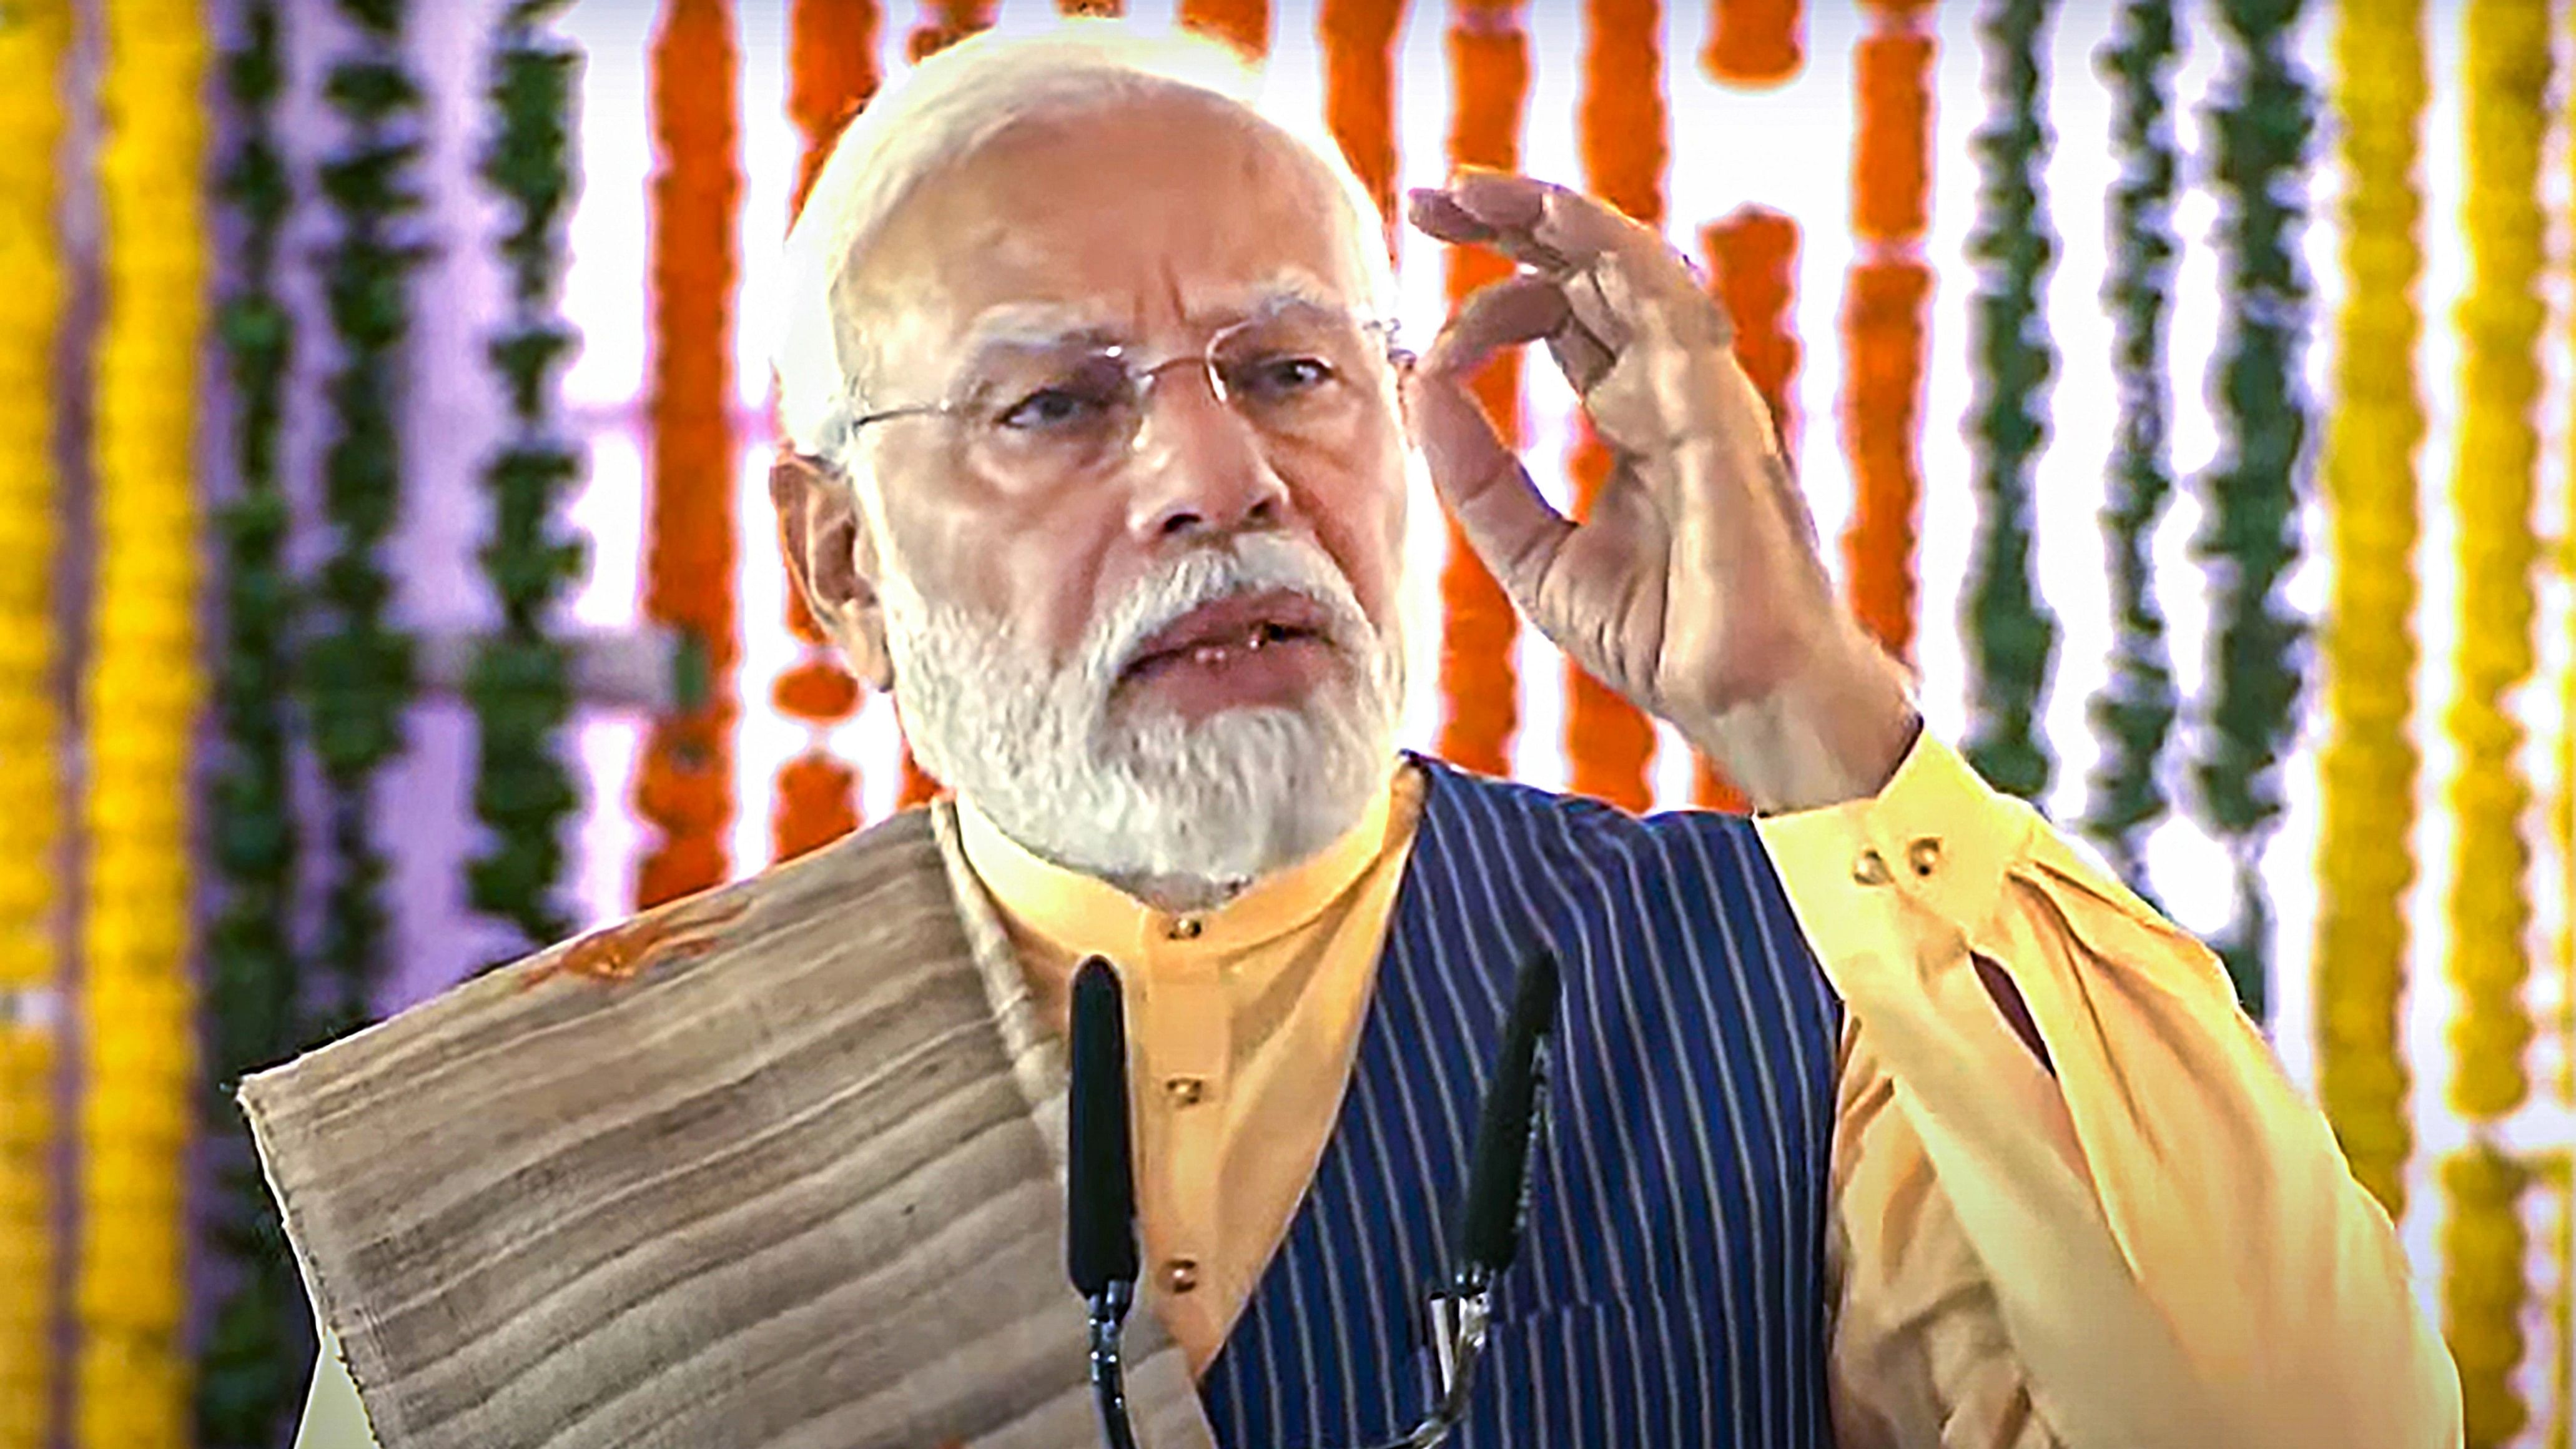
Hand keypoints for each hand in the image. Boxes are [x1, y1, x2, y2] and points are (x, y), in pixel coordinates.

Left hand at [1402, 170, 1918, 811]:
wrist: (1741, 699)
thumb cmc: (1663, 634)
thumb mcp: (1532, 553)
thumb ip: (1477, 474)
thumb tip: (1418, 385)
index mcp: (1639, 413)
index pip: (1564, 314)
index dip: (1492, 295)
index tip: (1421, 328)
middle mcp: (1674, 387)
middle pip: (1593, 270)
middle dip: (1513, 221)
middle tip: (1432, 195)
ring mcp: (1704, 394)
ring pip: (1633, 266)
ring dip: (1556, 216)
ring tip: (1480, 191)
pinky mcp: (1721, 415)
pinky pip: (1671, 311)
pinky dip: (1612, 259)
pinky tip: (1553, 228)